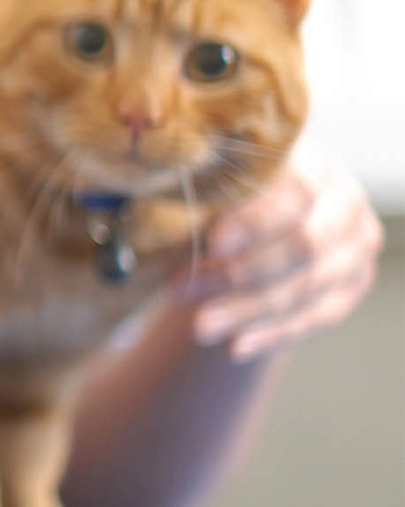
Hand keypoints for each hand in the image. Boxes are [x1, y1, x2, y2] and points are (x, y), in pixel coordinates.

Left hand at [178, 147, 383, 360]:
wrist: (259, 224)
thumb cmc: (226, 196)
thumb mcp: (214, 186)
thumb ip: (200, 197)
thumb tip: (152, 224)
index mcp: (312, 160)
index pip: (295, 191)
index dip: (254, 220)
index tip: (210, 243)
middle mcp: (344, 200)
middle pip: (303, 243)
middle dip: (238, 273)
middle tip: (179, 290)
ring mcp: (355, 244)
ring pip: (308, 285)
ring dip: (248, 310)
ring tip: (198, 327)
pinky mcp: (352, 284)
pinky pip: (318, 316)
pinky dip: (274, 333)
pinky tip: (234, 346)